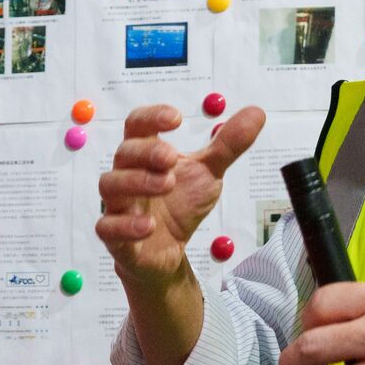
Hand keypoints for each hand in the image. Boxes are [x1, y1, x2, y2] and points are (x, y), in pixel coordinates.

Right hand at [95, 103, 264, 283]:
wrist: (168, 252)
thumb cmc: (180, 204)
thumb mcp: (209, 173)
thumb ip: (228, 145)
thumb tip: (257, 113)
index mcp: (146, 155)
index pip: (138, 126)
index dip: (152, 117)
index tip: (176, 117)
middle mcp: (127, 175)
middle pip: (123, 152)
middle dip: (146, 151)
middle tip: (171, 157)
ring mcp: (118, 206)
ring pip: (110, 185)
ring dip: (137, 182)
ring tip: (167, 184)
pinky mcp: (116, 237)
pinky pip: (107, 228)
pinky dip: (126, 225)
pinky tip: (149, 226)